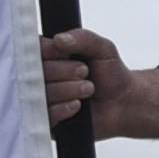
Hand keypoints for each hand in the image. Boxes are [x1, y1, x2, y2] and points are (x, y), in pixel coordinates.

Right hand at [40, 28, 158, 140]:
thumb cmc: (111, 74)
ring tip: (88, 89)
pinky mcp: (49, 119)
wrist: (124, 102)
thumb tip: (59, 39)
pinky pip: (46, 114)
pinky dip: (64, 108)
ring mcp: (44, 98)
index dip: (52, 52)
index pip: (34, 50)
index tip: (69, 55)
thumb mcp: (103, 49)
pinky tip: (78, 105)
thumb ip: (83, 38)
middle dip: (65, 71)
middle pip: (36, 72)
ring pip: (42, 93)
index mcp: (50, 56)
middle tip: (85, 72)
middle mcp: (42, 77)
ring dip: (69, 89)